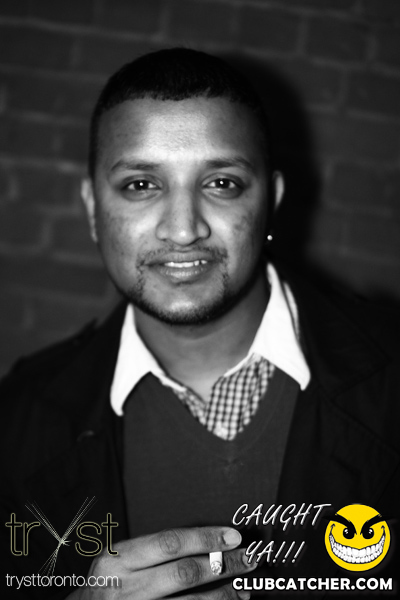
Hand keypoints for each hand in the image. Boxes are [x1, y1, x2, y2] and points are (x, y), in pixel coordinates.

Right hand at [67, 526, 253, 598]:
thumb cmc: (106, 589)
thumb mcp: (117, 564)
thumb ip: (153, 554)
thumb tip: (207, 546)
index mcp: (117, 561)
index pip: (169, 543)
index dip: (205, 538)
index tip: (234, 536)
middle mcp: (125, 590)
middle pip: (185, 573)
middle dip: (223, 565)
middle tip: (249, 559)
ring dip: (223, 597)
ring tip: (243, 590)